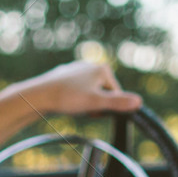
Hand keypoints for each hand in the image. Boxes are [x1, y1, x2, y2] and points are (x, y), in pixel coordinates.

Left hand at [12, 60, 141, 118]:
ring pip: (89, 94)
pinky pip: (76, 92)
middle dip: (95, 105)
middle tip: (81, 109)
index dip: (107, 108)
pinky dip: (73, 100)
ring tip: (72, 106)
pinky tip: (64, 102)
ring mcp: (77, 70)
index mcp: (102, 69)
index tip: (93, 111)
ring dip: (84, 104)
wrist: (38, 95)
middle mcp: (91, 65)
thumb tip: (139, 103)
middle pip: (103, 94)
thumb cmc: (68, 98)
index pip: (116, 94)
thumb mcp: (96, 103)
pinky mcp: (65, 75)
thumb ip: (118, 103)